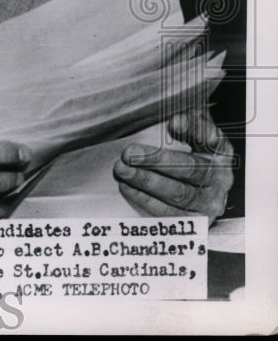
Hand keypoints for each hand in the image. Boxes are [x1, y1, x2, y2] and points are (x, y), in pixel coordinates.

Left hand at [113, 112, 233, 222]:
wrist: (197, 187)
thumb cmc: (189, 151)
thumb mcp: (192, 130)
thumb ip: (188, 122)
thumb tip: (177, 121)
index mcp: (221, 152)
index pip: (212, 139)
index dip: (194, 130)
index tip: (174, 122)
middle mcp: (220, 179)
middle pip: (189, 169)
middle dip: (156, 161)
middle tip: (129, 153)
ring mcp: (208, 203)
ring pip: (177, 194)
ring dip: (145, 181)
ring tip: (122, 169)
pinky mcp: (193, 221)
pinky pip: (168, 213)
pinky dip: (144, 199)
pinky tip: (126, 186)